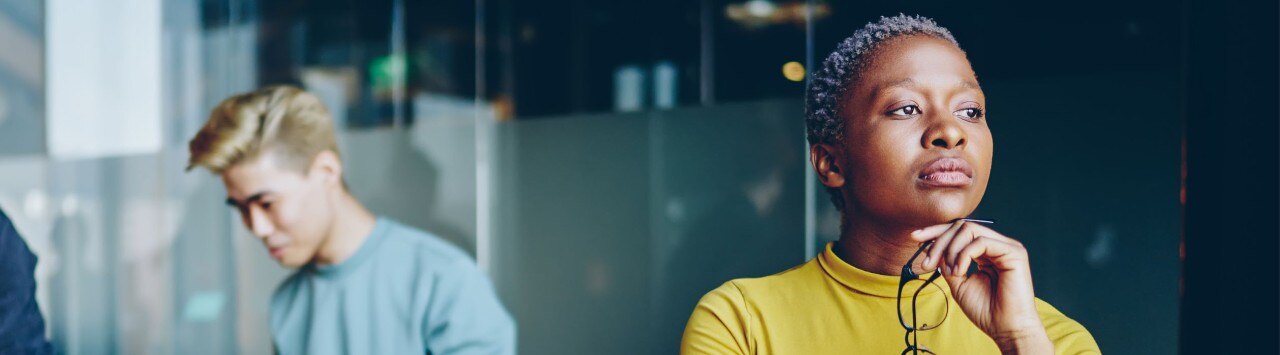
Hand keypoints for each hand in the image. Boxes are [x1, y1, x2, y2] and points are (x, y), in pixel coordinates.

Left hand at [911, 220, 1052, 353]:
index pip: (959, 231)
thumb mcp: (958, 283)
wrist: (1005, 329)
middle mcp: (997, 245)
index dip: (936, 232)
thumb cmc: (986, 310)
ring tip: (949, 272)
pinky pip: (981, 242)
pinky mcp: (1014, 252)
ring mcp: (1007, 247)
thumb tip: (930, 246)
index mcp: (986, 251)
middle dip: (938, 241)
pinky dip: (963, 255)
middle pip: (961, 226)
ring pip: (969, 230)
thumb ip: (947, 263)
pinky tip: (959, 271)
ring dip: (950, 249)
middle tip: (926, 262)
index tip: (915, 238)